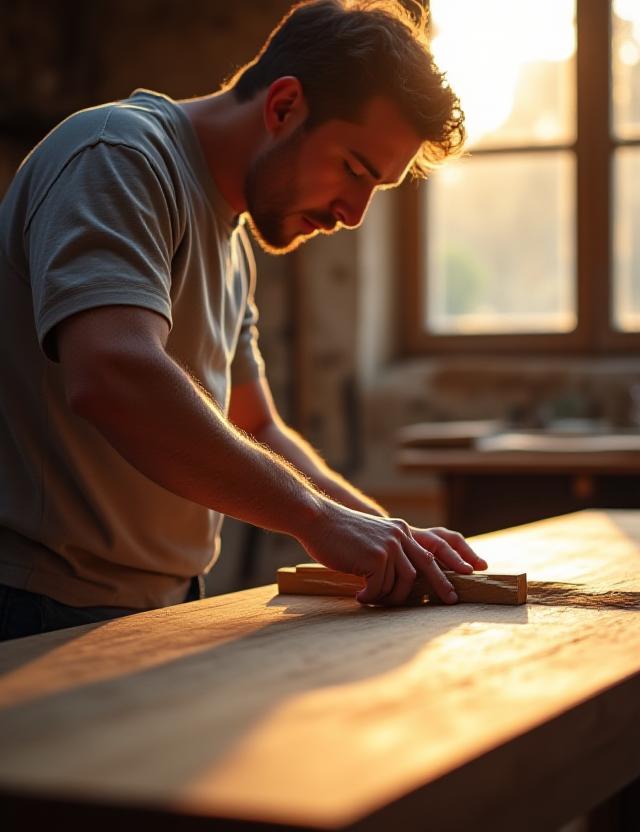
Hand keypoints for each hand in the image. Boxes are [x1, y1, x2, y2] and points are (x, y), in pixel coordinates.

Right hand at [298, 499, 487, 605]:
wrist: (316, 519)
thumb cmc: (337, 534)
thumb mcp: (371, 538)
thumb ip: (389, 553)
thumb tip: (401, 580)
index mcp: (401, 531)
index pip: (432, 550)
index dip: (448, 565)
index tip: (465, 573)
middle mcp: (400, 536)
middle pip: (428, 567)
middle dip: (442, 585)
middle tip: (451, 600)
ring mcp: (390, 546)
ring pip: (403, 583)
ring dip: (388, 596)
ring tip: (371, 598)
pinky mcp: (377, 558)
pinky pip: (381, 589)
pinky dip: (370, 596)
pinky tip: (359, 595)